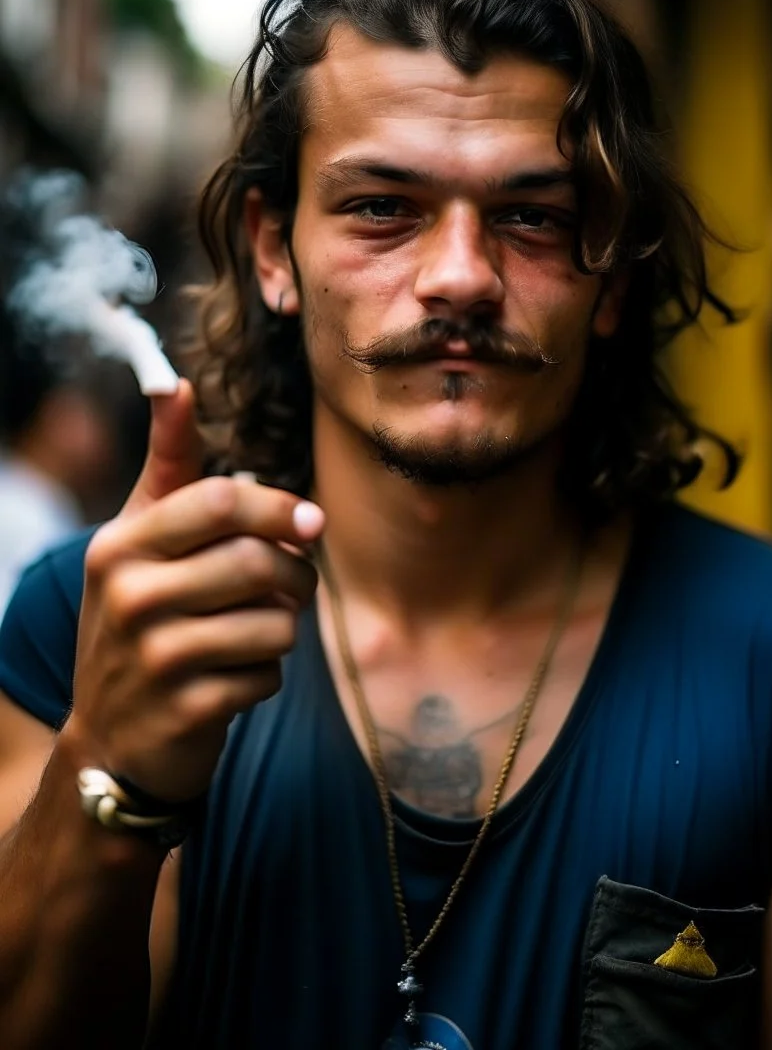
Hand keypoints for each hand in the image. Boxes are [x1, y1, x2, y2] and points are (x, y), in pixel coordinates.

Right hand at [67, 380, 324, 802]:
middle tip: (295, 584)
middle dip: (295, 574)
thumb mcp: (139, 541)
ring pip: (275, 623)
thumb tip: (175, 382)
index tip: (310, 522)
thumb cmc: (140, 620)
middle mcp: (129, 597)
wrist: (111, 739)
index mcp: (122, 546)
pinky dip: (267, 676)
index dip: (278, 508)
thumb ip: (167, 467)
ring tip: (260, 632)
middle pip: (257, 562)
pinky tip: (236, 679)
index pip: (220, 501)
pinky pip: (267, 676)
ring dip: (285, 629)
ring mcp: (154, 658)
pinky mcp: (184, 710)